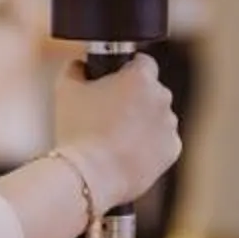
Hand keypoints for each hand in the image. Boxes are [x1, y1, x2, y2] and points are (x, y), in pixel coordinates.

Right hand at [53, 54, 179, 213]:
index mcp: (140, 77)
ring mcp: (169, 125)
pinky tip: (127, 152)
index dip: (127, 71)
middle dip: (135, 99)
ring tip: (116, 138)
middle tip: (110, 114)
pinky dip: (150, 145)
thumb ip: (76, 68)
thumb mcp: (66, 89)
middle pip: (151, 91)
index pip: (143, 62)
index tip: (115, 82)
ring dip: (144, 122)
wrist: (91, 175)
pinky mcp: (172, 150)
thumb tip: (80, 66)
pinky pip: (162, 142)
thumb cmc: (78, 131)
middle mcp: (162, 97)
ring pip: (158, 117)